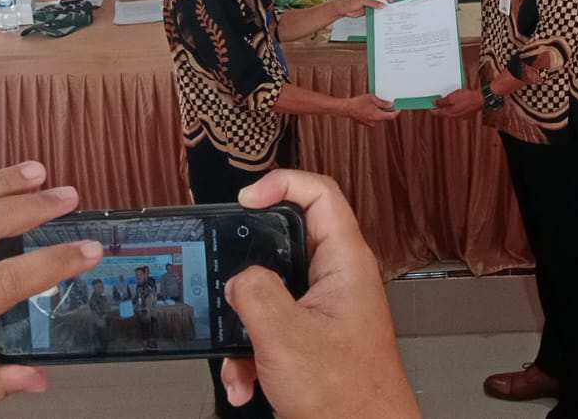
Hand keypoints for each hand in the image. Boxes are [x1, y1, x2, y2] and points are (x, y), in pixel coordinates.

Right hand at [220, 170, 418, 418]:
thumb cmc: (349, 394)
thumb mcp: (286, 335)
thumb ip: (255, 292)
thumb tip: (239, 278)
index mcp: (345, 263)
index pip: (320, 193)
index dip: (282, 182)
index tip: (247, 198)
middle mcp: (339, 279)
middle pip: (285, 242)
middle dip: (248, 269)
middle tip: (228, 275)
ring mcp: (325, 307)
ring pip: (271, 292)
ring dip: (245, 325)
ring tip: (240, 353)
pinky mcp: (313, 335)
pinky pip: (272, 327)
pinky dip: (252, 354)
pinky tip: (247, 380)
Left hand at [332, 0, 390, 18]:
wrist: (343, 9)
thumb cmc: (348, 1)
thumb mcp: (362, 0)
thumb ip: (373, 3)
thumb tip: (381, 5)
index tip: (391, 0)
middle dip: (385, 3)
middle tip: (392, 6)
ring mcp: (369, 3)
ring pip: (378, 6)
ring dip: (381, 9)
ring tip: (388, 11)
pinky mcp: (368, 9)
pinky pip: (374, 11)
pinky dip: (377, 13)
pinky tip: (381, 15)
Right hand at [341, 93, 396, 125]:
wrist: (346, 108)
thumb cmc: (358, 103)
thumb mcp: (372, 99)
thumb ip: (383, 102)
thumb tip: (391, 105)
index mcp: (377, 116)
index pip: (391, 116)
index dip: (396, 112)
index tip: (399, 108)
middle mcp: (374, 122)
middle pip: (385, 116)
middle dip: (387, 110)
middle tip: (389, 102)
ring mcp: (369, 123)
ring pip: (379, 117)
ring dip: (380, 111)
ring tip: (376, 102)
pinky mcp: (365, 122)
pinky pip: (373, 117)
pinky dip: (374, 112)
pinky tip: (370, 106)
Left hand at [431, 86, 481, 119]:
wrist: (480, 99)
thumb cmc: (467, 97)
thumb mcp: (451, 97)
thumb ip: (442, 101)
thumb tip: (434, 103)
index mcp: (448, 113)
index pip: (436, 113)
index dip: (431, 109)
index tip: (429, 105)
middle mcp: (453, 117)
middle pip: (443, 113)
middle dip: (439, 108)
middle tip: (436, 102)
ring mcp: (460, 116)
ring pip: (450, 113)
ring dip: (447, 108)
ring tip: (446, 101)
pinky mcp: (465, 115)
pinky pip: (456, 112)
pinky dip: (454, 108)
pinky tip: (456, 103)